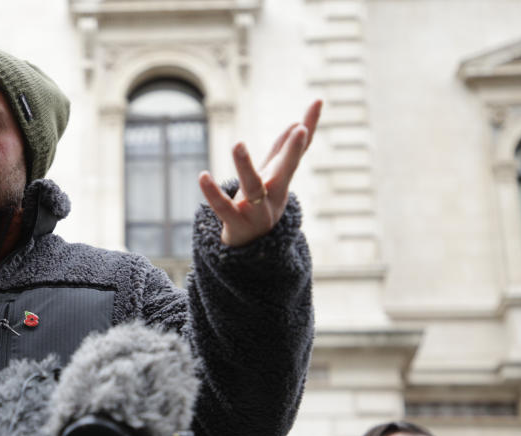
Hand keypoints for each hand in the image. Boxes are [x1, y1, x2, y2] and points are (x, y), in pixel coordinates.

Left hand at [198, 100, 321, 246]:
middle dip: (293, 151)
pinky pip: (223, 207)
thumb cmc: (261, 204)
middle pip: (286, 170)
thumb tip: (297, 124)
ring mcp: (256, 210)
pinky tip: (203, 176)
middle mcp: (274, 194)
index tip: (317, 102)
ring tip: (238, 143)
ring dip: (245, 166)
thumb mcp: (272, 177)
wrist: (251, 248)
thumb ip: (282, 152)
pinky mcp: (235, 223)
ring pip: (253, 187)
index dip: (310, 126)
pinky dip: (213, 193)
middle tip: (300, 129)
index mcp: (283, 179)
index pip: (300, 150)